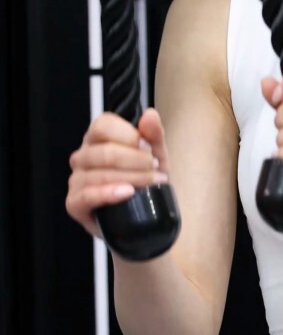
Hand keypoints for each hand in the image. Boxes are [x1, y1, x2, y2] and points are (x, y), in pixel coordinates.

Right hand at [66, 107, 170, 239]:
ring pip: (100, 174)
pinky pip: (87, 195)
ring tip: (152, 184)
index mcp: (97, 138)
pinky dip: (108, 193)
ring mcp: (76, 180)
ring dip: (131, 178)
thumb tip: (150, 114)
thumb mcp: (156, 157)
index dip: (129, 135)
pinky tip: (126, 193)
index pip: (103, 125)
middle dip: (136, 161)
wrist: (143, 219)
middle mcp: (83, 156)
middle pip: (105, 151)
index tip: (149, 148)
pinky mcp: (74, 203)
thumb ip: (154, 135)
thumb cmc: (145, 183)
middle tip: (156, 170)